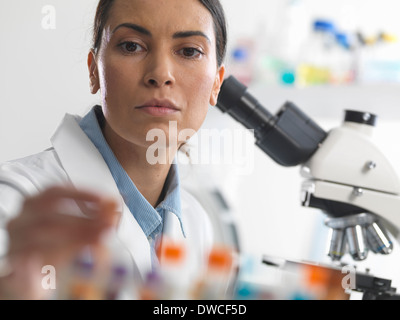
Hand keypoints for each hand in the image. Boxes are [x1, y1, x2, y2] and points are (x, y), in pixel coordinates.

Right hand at [1, 185, 118, 298]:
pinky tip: (77, 257)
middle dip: (83, 217)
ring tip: (98, 241)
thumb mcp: (80, 234)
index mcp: (37, 204)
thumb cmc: (56, 252)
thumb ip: (97, 221)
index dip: (81, 193)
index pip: (56, 191)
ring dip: (75, 235)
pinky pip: (35, 254)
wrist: (32, 283)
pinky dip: (59, 254)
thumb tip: (116, 210)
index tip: (104, 199)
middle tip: (106, 226)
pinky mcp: (15, 260)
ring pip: (42, 231)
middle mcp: (23, 217)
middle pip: (51, 210)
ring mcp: (16, 238)